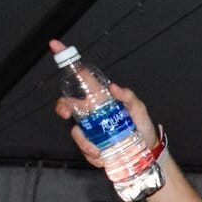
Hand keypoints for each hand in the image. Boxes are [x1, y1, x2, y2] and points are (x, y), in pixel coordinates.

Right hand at [49, 38, 158, 166]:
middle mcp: (93, 113)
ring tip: (101, 149)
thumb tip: (115, 87)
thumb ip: (129, 97)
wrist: (146, 154)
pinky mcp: (91, 147)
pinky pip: (84, 150)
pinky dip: (92, 154)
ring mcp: (91, 130)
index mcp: (102, 99)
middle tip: (66, 114)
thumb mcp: (140, 110)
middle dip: (63, 107)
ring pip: (75, 131)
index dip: (69, 62)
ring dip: (85, 142)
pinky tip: (103, 155)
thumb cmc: (142, 128)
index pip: (83, 78)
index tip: (55, 46)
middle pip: (68, 103)